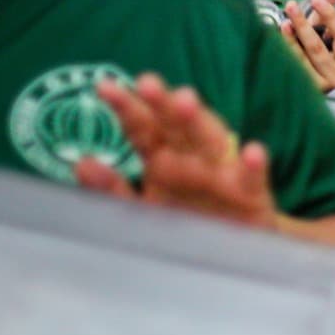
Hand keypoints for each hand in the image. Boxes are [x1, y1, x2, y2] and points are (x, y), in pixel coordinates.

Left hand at [74, 73, 278, 229]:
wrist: (233, 252)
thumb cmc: (185, 222)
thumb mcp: (142, 208)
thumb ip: (111, 189)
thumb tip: (82, 162)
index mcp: (164, 158)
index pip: (143, 128)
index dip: (126, 108)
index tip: (105, 88)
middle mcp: (192, 158)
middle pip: (176, 125)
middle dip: (162, 104)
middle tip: (146, 82)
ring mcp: (222, 173)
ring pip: (211, 142)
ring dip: (199, 121)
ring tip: (185, 101)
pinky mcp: (251, 195)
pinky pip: (252, 179)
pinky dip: (253, 166)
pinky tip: (252, 151)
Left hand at [283, 0, 334, 92]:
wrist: (297, 95)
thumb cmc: (314, 58)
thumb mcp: (323, 32)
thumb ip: (329, 9)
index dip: (333, 13)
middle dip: (327, 15)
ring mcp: (333, 81)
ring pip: (318, 48)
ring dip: (303, 27)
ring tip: (290, 12)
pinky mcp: (315, 89)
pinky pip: (301, 60)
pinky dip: (291, 44)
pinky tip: (284, 31)